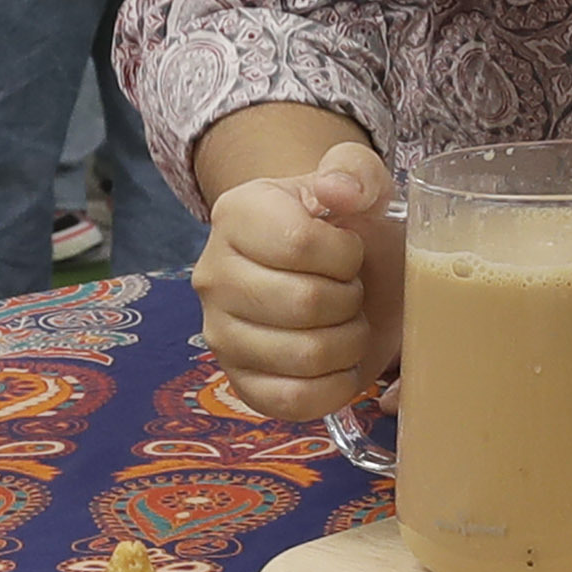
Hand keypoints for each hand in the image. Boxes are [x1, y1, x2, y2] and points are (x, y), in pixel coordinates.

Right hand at [197, 139, 399, 423]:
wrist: (328, 271)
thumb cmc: (345, 226)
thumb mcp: (358, 183)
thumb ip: (355, 169)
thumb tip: (337, 192)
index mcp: (236, 214)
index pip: (300, 243)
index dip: (346, 254)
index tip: (351, 251)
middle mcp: (214, 275)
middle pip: (305, 304)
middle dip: (351, 300)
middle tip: (354, 291)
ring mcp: (220, 334)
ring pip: (304, 356)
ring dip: (348, 343)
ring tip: (347, 322)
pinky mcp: (239, 383)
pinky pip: (292, 401)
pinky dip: (333, 387)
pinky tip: (340, 362)